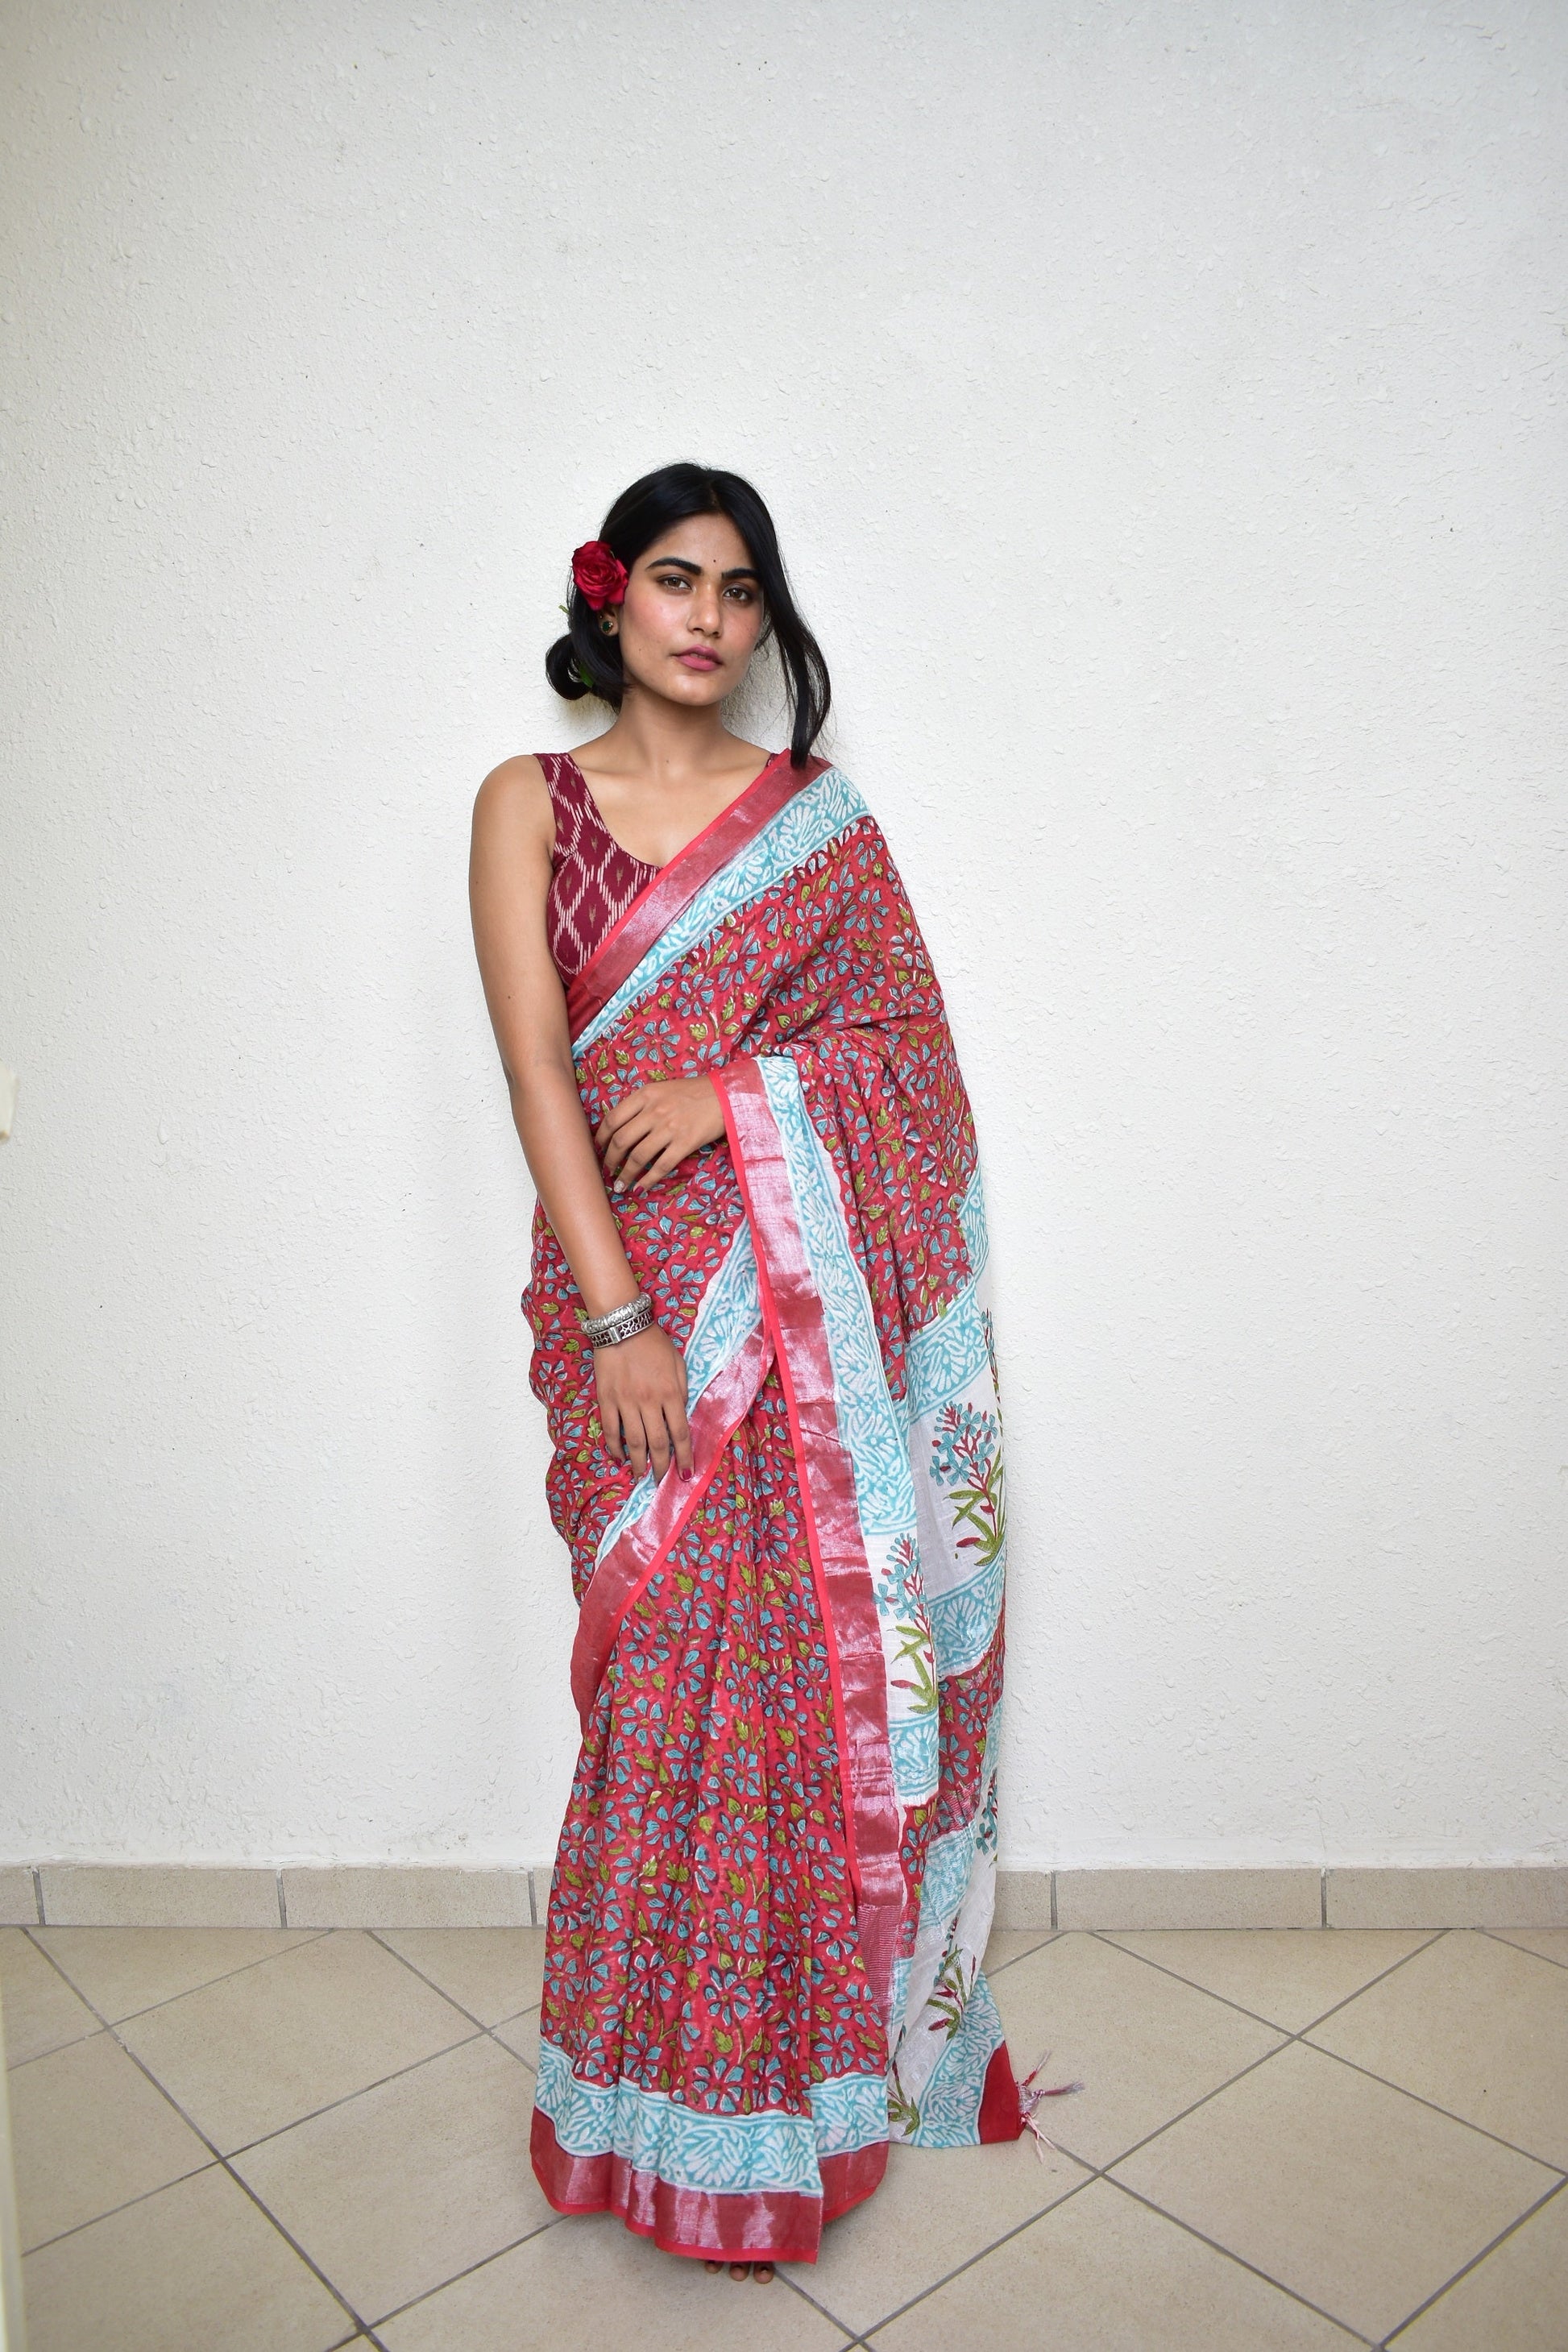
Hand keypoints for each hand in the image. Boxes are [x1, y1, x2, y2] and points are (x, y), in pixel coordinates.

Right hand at [594, 1322, 692, 1480]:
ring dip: (639, 1463)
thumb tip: (681, 1414)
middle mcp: (649, 1402)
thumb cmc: (654, 1343)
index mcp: (671, 1393)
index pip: (680, 1433)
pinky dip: (615, 1447)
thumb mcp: (678, 1363)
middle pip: (657, 1443)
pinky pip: (611, 1429)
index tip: (686, 1474)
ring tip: (641, 1476)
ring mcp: (626, 1402)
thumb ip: (683, 1390)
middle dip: (661, 1467)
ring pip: (634, 1441)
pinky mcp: (606, 1400)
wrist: (622, 1326)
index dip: (684, 1457)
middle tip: (661, 1481)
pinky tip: (620, 1457)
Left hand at [595, 1076, 726, 1192]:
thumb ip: (640, 1104)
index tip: (598, 1149)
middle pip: (621, 1141)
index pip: (612, 1119)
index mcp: (645, 1095)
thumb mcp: (661, 1089)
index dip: (601, 1138)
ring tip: (620, 1184)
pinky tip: (641, 1187)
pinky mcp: (685, 1143)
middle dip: (609, 1160)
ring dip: (625, 1175)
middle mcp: (654, 1111)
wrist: (725, 1095)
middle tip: (607, 1170)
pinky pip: (660, 1167)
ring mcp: (669, 1128)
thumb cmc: (692, 1092)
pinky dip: (647, 1180)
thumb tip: (619, 1127)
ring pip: (637, 1157)